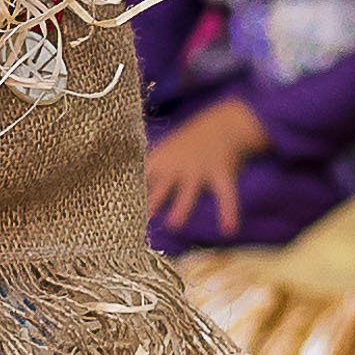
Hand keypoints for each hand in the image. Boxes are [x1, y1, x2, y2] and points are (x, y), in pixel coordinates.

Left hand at [143, 97, 270, 237]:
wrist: (221, 125)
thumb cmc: (188, 144)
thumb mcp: (166, 151)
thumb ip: (152, 170)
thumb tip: (130, 189)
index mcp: (162, 161)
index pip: (143, 177)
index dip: (133, 190)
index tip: (124, 207)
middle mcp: (179, 166)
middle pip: (163, 185)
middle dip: (153, 199)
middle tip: (143, 216)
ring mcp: (200, 170)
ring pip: (189, 192)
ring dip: (181, 208)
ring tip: (174, 226)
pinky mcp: (222, 173)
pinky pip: (226, 194)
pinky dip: (229, 212)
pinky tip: (229, 229)